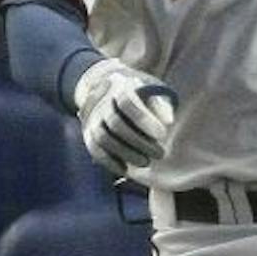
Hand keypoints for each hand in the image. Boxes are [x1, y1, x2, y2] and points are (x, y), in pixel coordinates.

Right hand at [73, 58, 174, 177]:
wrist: (111, 93)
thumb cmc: (141, 96)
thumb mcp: (153, 94)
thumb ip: (162, 106)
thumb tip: (168, 121)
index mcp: (120, 87)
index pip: (127, 103)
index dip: (145, 120)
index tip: (163, 135)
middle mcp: (102, 101)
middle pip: (116, 123)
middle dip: (140, 142)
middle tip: (161, 154)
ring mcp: (92, 118)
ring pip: (103, 138)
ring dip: (126, 153)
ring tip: (146, 162)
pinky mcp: (87, 133)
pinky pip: (94, 149)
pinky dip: (109, 161)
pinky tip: (126, 169)